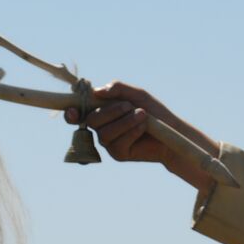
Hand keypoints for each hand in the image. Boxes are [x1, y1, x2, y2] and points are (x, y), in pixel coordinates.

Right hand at [64, 83, 217, 190]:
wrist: (171, 131)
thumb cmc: (153, 112)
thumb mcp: (137, 95)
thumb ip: (118, 89)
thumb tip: (98, 90)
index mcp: (101, 111)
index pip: (79, 111)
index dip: (72, 111)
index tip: (72, 110)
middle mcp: (101, 128)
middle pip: (91, 120)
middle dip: (111, 110)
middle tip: (130, 106)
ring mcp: (109, 143)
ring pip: (104, 133)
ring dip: (124, 121)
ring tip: (143, 115)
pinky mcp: (119, 154)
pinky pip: (117, 143)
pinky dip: (131, 131)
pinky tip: (144, 126)